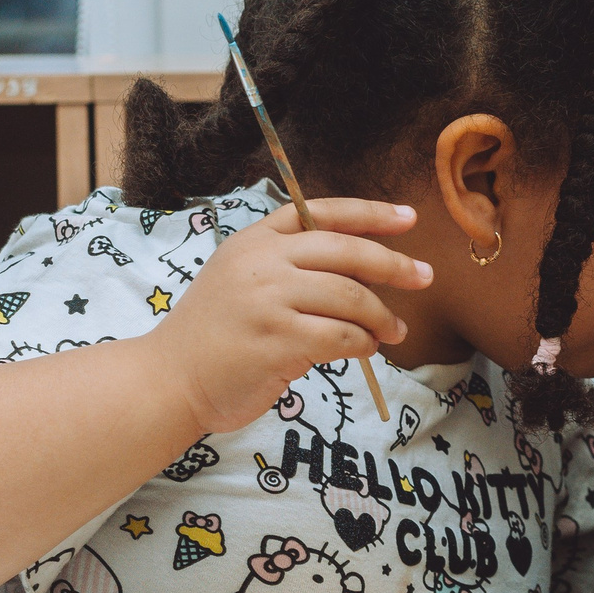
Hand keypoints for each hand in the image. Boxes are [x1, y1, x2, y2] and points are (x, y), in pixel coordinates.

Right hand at [138, 199, 432, 434]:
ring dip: (381, 315)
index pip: (320, 213)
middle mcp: (261, 263)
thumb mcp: (240, 279)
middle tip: (424, 277)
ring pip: (349, 296)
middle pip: (346, 251)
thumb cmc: (213, 335)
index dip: (370, 214)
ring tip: (394, 331)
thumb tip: (361, 268)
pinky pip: (340, 336)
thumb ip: (288, 265)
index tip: (409, 218)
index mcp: (254, 241)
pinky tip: (365, 349)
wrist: (169, 379)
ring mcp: (268, 301)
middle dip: (393, 263)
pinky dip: (362, 343)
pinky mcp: (277, 340)